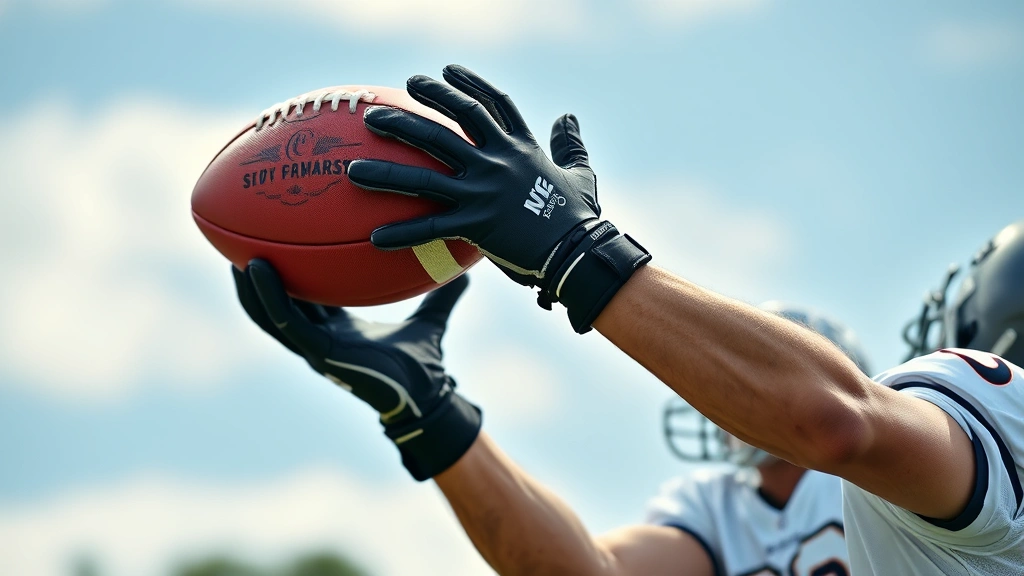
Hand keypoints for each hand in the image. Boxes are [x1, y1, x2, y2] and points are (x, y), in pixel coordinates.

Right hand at [233, 259, 480, 480]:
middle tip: (236, 242)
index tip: (275, 242)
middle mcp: (319, 337)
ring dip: (248, 284)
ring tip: (231, 252)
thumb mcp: (431, 319)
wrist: (427, 398)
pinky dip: (268, 295)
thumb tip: (467, 267)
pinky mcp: (317, 354)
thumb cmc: (424, 364)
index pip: (303, 297)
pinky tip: (256, 268)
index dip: (286, 273)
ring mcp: (314, 348)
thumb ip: (443, 293)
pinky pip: (284, 321)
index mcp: (336, 329)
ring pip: (267, 313)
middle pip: (275, 303)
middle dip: (254, 277)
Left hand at [348, 65, 650, 332]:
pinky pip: (430, 228)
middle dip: (414, 109)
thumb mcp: (582, 174)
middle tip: (380, 107)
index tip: (444, 70)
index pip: (493, 104)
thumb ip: (572, 145)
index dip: (468, 84)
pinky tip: (375, 238)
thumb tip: (568, 117)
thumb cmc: (581, 217)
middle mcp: (498, 161)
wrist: (579, 251)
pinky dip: (402, 233)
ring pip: (425, 174)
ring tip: (353, 168)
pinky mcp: (476, 224)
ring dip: (386, 170)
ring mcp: (484, 191)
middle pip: (450, 124)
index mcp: (521, 148)